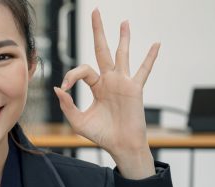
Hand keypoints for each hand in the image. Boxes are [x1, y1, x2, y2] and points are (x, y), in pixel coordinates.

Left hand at [53, 9, 158, 178]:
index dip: (71, 75)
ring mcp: (123, 83)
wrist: (120, 146)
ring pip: (122, 55)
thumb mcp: (78, 121)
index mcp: (96, 86)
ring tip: (123, 22)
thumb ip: (67, 105)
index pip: (82, 70)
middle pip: (103, 50)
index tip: (65, 87)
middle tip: (95, 11)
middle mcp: (110, 80)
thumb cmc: (101, 135)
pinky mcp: (134, 89)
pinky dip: (150, 58)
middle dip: (98, 31)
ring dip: (123, 38)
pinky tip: (156, 44)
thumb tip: (58, 89)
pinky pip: (143, 71)